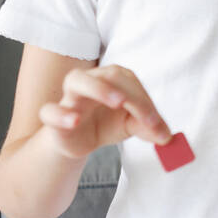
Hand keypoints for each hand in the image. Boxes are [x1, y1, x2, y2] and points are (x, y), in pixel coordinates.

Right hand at [39, 64, 171, 158]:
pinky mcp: (54, 116)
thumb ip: (148, 128)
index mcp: (112, 79)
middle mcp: (91, 81)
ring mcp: (70, 97)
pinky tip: (74, 121)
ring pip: (77, 80)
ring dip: (99, 88)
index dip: (144, 100)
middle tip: (142, 114)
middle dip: (129, 92)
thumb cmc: (107, 124)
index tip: (155, 123)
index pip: (129, 81)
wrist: (80, 142)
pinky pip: (50, 110)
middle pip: (108, 75)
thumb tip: (167, 137)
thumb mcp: (131, 126)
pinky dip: (61, 114)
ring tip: (117, 102)